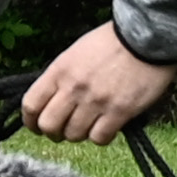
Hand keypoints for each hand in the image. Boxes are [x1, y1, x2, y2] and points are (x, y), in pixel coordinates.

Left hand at [17, 24, 176, 143]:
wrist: (145, 37)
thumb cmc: (112, 42)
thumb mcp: (75, 53)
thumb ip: (60, 77)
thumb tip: (51, 100)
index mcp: (59, 71)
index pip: (31, 105)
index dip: (30, 121)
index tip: (36, 126)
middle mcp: (73, 88)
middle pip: (49, 125)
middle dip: (54, 133)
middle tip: (63, 131)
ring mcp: (95, 101)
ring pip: (73, 135)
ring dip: (79, 134)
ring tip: (89, 125)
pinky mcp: (118, 112)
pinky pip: (99, 138)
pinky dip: (100, 137)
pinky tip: (107, 127)